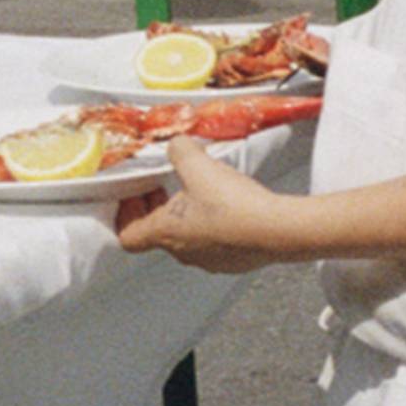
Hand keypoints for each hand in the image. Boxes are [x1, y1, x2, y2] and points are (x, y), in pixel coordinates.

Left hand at [108, 138, 302, 274]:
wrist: (280, 230)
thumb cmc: (234, 205)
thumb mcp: (198, 164)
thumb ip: (179, 149)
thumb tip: (177, 144)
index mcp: (165, 233)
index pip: (127, 236)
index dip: (125, 214)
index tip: (137, 193)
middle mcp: (184, 252)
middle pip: (157, 233)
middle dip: (157, 207)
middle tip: (166, 186)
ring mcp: (210, 260)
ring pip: (187, 237)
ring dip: (186, 214)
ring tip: (200, 190)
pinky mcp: (234, 261)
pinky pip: (214, 242)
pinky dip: (213, 224)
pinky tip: (227, 205)